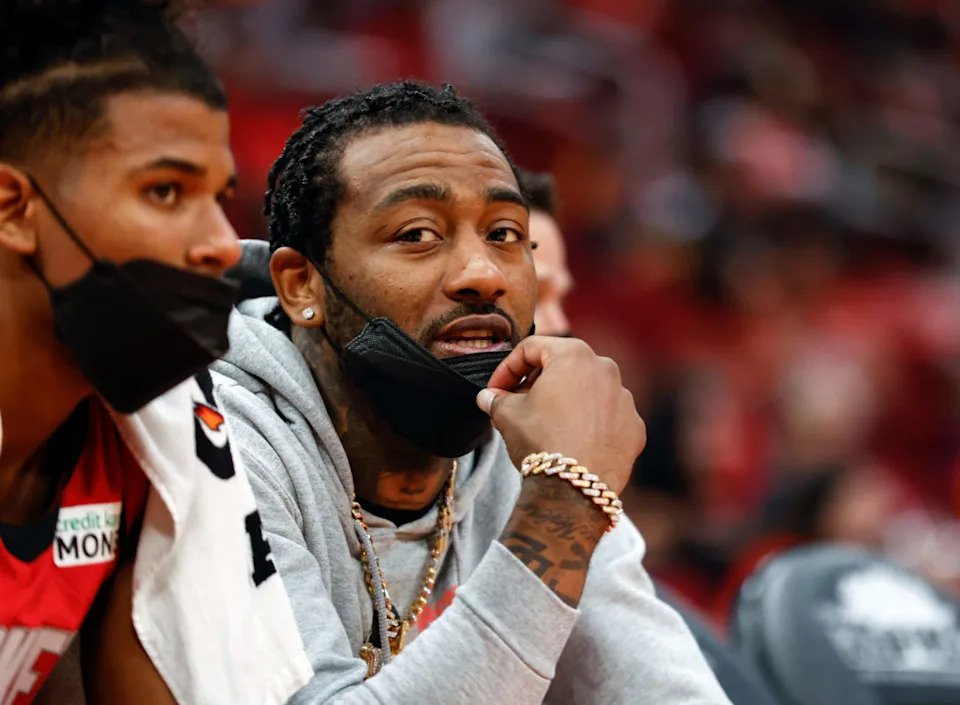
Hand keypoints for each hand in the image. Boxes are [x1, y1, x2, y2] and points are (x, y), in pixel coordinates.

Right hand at [476, 336, 644, 494]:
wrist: (574, 489)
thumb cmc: (543, 442)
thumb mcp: (508, 415)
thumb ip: (496, 399)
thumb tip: (489, 398)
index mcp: (573, 355)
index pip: (531, 349)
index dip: (506, 368)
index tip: (496, 389)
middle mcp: (605, 369)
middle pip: (562, 366)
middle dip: (537, 383)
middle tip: (517, 405)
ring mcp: (624, 399)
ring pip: (587, 391)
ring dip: (564, 402)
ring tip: (544, 425)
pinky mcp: (634, 426)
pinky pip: (606, 417)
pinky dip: (588, 423)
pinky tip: (570, 440)